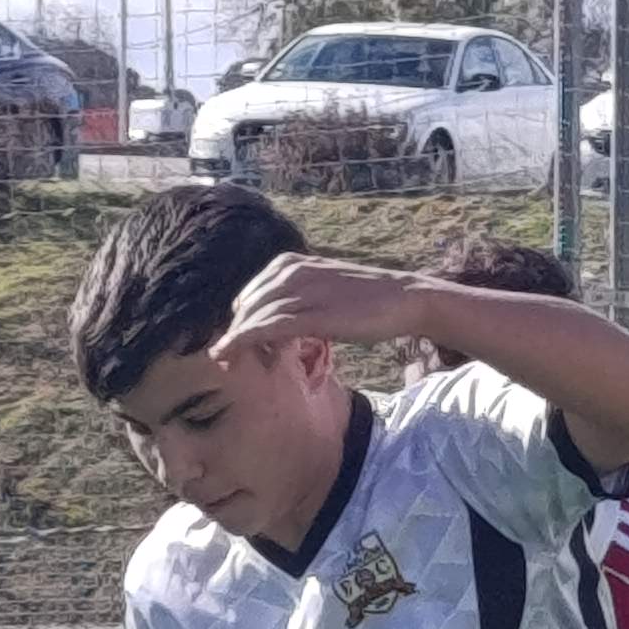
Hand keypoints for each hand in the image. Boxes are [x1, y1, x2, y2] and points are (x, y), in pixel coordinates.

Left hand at [210, 254, 422, 364]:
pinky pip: (267, 327)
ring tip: (226, 365)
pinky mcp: (312, 313)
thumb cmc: (366, 299)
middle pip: (246, 306)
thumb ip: (297, 301)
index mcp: (290, 263)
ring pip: (252, 317)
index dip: (239, 322)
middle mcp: (291, 272)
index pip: (250, 294)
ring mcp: (301, 291)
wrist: (402, 298)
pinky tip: (230, 354)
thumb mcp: (322, 290)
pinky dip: (243, 341)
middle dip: (233, 335)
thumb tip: (277, 324)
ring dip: (234, 343)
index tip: (236, 347)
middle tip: (227, 362)